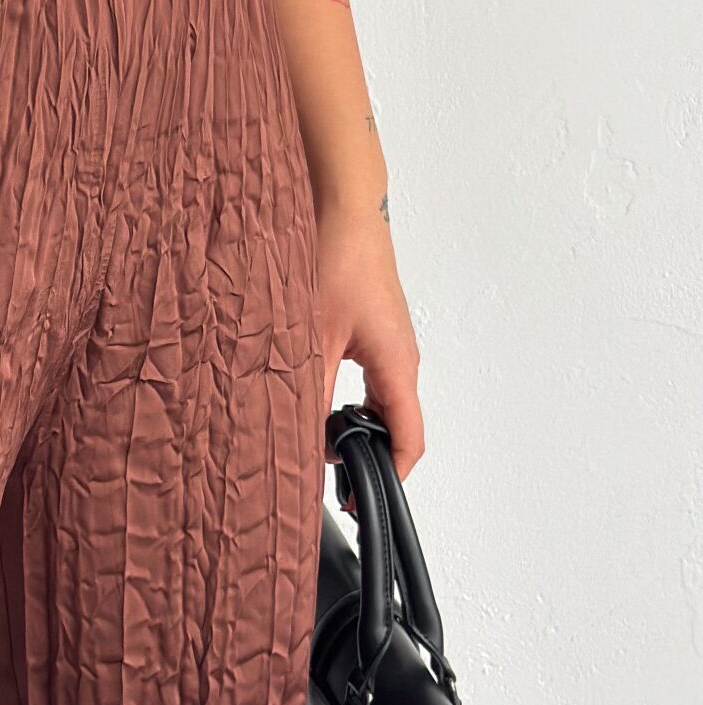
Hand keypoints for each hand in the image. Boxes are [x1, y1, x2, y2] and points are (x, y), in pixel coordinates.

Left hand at [314, 194, 423, 508]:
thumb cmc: (336, 256)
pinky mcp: (371, 326)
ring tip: (309, 434)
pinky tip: (307, 392)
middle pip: (393, 424)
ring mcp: (388, 341)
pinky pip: (366, 377)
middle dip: (362, 452)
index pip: (408, 438)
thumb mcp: (310, 336)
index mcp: (397, 364)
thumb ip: (305, 391)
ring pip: (376, 400)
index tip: (361, 500)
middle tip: (323, 472)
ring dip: (348, 422)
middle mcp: (401, 356)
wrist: (342, 204)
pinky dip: (341, 395)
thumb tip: (296, 437)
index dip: (388, 475)